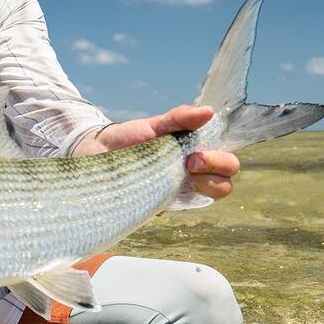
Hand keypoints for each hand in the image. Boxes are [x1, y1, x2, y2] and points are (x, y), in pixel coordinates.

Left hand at [71, 104, 239, 199]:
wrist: (96, 152)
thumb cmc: (129, 138)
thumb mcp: (154, 125)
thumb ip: (179, 118)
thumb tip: (207, 111)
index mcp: (197, 156)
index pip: (227, 165)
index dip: (220, 162)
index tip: (195, 155)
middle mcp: (192, 177)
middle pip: (224, 185)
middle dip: (214, 174)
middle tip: (188, 165)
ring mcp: (176, 194)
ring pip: (207, 199)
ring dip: (201, 188)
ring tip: (175, 175)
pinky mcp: (156, 207)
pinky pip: (171, 211)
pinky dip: (167, 202)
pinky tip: (153, 190)